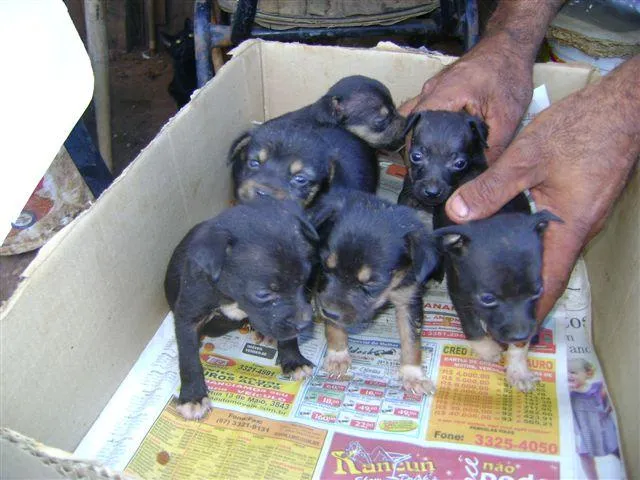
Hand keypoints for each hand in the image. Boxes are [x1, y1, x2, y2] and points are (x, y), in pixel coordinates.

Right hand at [399, 37, 533, 161]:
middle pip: (412, 126)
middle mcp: (431, 90)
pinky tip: (436, 140)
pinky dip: (426, 126)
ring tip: (429, 160)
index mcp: (443, 96)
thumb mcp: (507, 116)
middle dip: (417, 150)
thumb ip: (494, 146)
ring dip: (419, 138)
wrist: (509, 45)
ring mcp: (432, 88)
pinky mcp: (439, 88)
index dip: (417, 153)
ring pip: (415, 118)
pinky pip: (424, 110)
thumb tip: (484, 173)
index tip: (422, 172)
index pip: (415, 129)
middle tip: (426, 172)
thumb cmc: (508, 73)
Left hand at [444, 59, 639, 320]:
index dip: (530, 312)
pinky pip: (554, 234)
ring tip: (495, 284)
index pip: (547, 284)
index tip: (513, 337)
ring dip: (526, 270)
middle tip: (494, 313)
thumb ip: (491, 188)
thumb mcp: (527, 157)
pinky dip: (532, 246)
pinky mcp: (579, 203)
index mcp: (568, 229)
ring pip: (550, 253)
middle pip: (548, 273)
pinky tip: (509, 240)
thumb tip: (457, 214)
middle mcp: (578, 230)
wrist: (623, 108)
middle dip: (522, 295)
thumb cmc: (582, 130)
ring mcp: (581, 217)